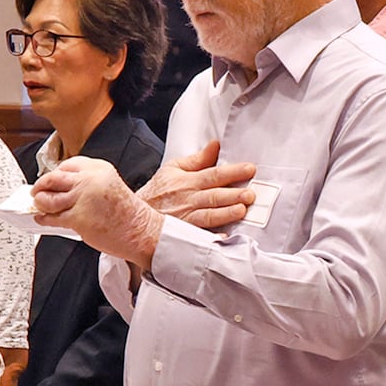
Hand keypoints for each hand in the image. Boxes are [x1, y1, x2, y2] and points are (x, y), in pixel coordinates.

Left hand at [32, 156, 163, 267]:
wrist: (140, 231)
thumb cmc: (126, 214)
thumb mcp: (108, 186)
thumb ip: (86, 184)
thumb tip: (61, 190)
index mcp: (98, 168)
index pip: (67, 165)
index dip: (55, 174)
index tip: (50, 181)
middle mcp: (89, 180)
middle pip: (53, 178)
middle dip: (41, 186)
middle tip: (36, 192)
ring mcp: (83, 198)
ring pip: (49, 198)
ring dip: (41, 203)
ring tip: (40, 206)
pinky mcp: (78, 217)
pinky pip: (53, 218)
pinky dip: (44, 218)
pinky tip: (43, 219)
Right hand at [138, 139, 255, 228]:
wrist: (135, 216)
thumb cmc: (157, 193)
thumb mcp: (173, 169)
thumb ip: (198, 159)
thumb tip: (216, 146)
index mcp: (188, 181)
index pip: (214, 174)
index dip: (232, 172)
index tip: (250, 169)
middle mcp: (188, 200)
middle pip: (213, 195)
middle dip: (232, 194)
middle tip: (250, 194)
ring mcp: (186, 219)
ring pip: (208, 215)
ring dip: (225, 214)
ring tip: (241, 211)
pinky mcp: (184, 235)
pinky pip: (198, 237)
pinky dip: (211, 239)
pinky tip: (224, 239)